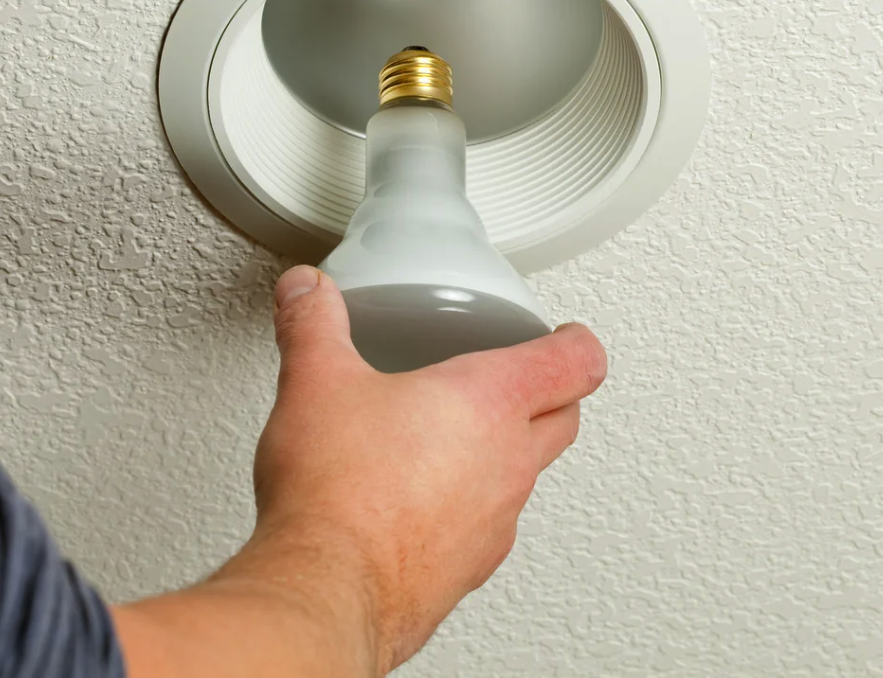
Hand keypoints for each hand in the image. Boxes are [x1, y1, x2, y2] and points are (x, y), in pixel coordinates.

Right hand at [248, 265, 606, 673]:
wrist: (326, 592)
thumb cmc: (339, 492)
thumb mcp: (316, 380)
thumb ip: (313, 323)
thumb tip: (306, 290)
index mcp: (490, 402)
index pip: (575, 362)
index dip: (576, 341)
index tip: (565, 333)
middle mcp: (508, 462)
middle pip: (565, 418)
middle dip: (554, 392)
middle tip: (523, 376)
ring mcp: (496, 521)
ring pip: (529, 474)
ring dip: (509, 449)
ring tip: (459, 434)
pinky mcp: (470, 569)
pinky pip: (491, 523)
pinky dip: (474, 501)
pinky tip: (422, 497)